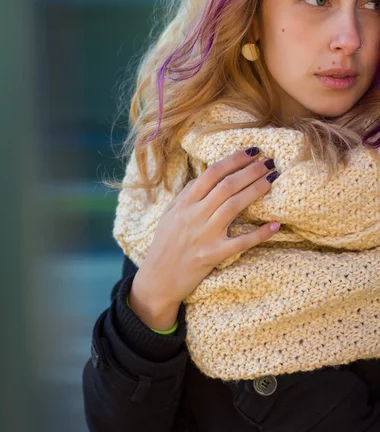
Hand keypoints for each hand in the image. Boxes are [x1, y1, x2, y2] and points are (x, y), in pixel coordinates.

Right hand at [129, 149, 279, 326]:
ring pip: (234, 206)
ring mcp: (204, 235)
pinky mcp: (212, 255)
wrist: (156, 280)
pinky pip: (240, 242)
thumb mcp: (170, 215)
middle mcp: (194, 216)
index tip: (252, 151)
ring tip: (272, 178)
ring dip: (256, 190)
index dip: (233, 160)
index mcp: (184, 203)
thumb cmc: (164, 245)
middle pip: (226, 186)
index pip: (211, 174)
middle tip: (269, 161)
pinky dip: (259, 234)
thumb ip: (187, 195)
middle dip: (250, 170)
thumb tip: (208, 176)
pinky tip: (275, 224)